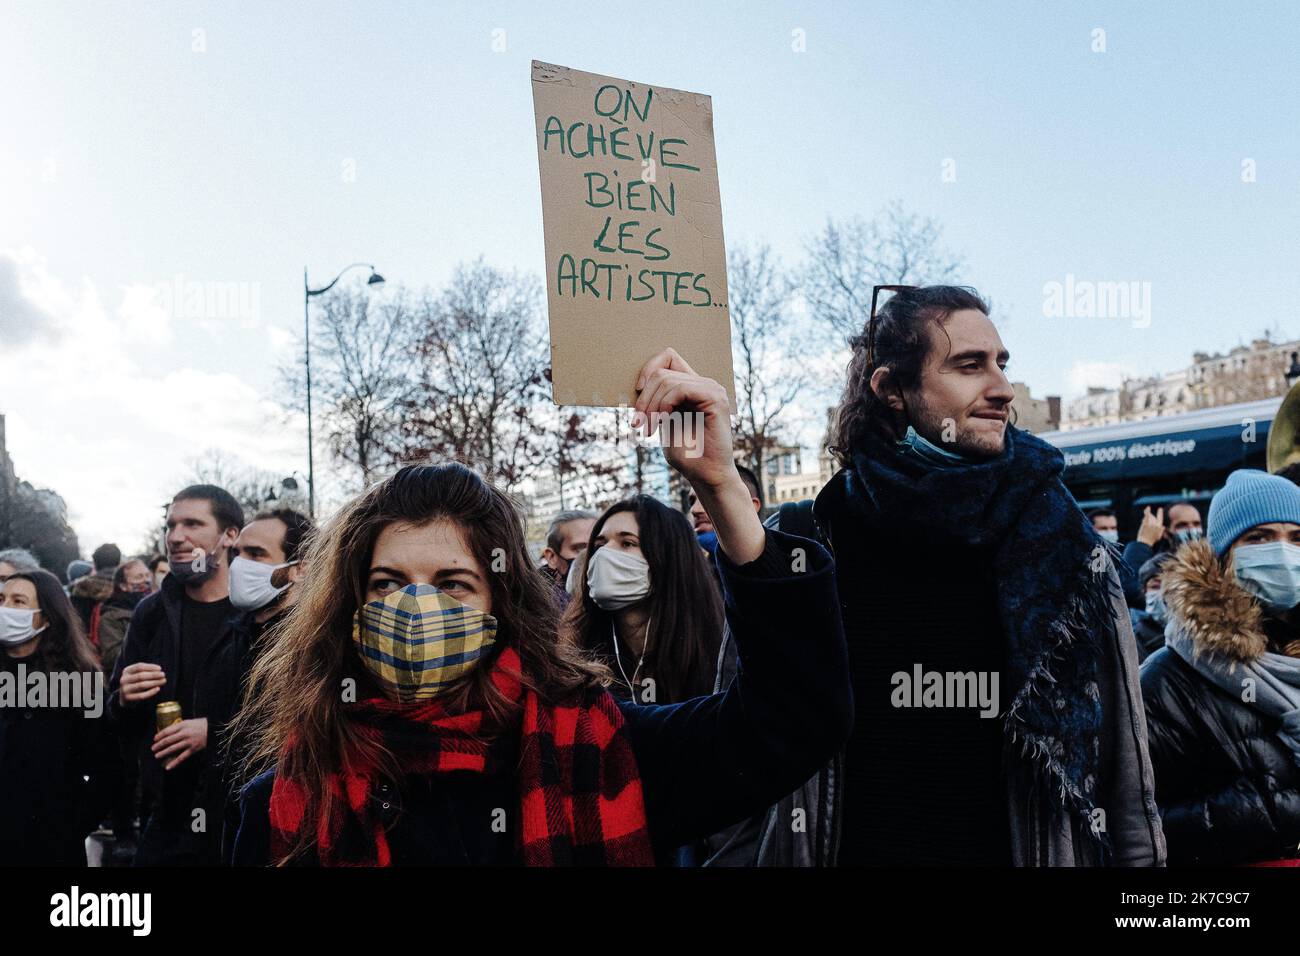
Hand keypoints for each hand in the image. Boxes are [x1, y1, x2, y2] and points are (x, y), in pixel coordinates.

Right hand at [120, 663, 165, 702]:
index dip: (150, 667)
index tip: (160, 668)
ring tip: (164, 680)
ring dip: (154, 682)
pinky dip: (151, 692)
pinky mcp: (128, 698)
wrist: (125, 697)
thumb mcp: (137, 674)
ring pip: (141, 685)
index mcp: (126, 671)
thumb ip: (146, 671)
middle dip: (154, 675)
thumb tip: (159, 670)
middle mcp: (124, 679)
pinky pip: (141, 695)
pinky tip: (158, 688)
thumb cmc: (135, 682)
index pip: (139, 667)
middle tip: (163, 675)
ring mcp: (125, 689)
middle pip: (141, 676)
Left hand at [152, 717, 207, 770]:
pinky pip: (181, 757)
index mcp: (183, 725)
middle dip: (159, 745)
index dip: (159, 735)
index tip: (155, 739)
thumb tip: (170, 731)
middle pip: (168, 740)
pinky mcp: (193, 749)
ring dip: (163, 753)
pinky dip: (174, 763)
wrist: (214, 730)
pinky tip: (168, 767)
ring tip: (157, 756)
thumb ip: (180, 726)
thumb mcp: (190, 722)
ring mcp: (188, 742)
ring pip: (172, 749)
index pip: (167, 731)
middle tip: (153, 748)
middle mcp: (184, 733)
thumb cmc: (202, 724)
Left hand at [632, 347, 734, 489]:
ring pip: (667, 379)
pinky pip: (681, 389)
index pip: (668, 357)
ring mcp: (712, 388)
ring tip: (648, 428)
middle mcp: (704, 383)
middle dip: (644, 397)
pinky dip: (664, 405)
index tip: (636, 393)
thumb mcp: (664, 421)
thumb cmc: (686, 453)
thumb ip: (658, 400)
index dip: (648, 370)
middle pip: (662, 371)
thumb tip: (640, 383)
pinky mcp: (716, 398)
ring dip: (651, 406)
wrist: (706, 475)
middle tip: (639, 423)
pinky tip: (663, 423)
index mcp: (693, 386)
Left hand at [1137, 507, 1163, 547]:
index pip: (1160, 519)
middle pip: (1155, 518)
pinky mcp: (1145, 524)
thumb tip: (1163, 526)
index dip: (1160, 513)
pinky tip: (1147, 508)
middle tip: (1158, 508)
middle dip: (1158, 513)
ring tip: (1148, 509)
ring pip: (1150, 516)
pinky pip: (1147, 517)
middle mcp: (1156, 525)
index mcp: (1159, 527)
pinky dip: (1147, 512)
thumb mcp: (1158, 536)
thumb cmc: (1151, 540)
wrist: (1145, 542)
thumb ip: (1161, 531)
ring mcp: (1151, 524)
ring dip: (1148, 512)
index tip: (1160, 509)